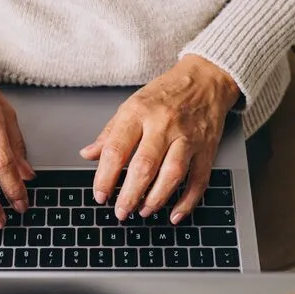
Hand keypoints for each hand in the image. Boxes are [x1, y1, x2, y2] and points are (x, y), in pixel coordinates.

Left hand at [80, 56, 240, 224]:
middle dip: (130, 195)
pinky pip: (199, 179)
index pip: (116, 149)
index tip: (100, 195)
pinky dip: (187, 201)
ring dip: (156, 199)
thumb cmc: (166, 93)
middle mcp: (163, 124)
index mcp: (138, 112)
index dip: (105, 177)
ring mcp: (188, 137)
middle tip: (120, 212)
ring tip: (143, 211)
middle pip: (144, 166)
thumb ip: (110, 133)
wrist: (206, 79)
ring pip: (172, 174)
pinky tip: (174, 214)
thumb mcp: (131, 105)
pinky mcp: (207, 148)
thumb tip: (88, 154)